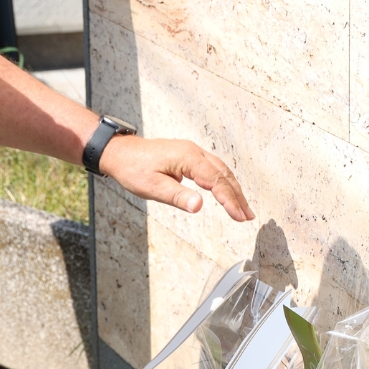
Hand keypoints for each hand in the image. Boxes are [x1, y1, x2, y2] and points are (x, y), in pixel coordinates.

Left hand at [98, 135, 253, 221]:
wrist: (120, 153)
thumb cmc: (133, 168)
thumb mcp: (152, 187)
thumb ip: (177, 197)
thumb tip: (199, 206)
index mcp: (187, 158)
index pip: (215, 181)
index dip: (230, 200)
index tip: (239, 216)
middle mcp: (194, 152)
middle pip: (224, 175)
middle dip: (238, 196)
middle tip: (247, 216)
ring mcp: (192, 152)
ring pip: (221, 171)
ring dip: (233, 189)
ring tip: (243, 209)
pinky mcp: (189, 156)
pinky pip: (213, 168)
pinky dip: (223, 182)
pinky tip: (227, 192)